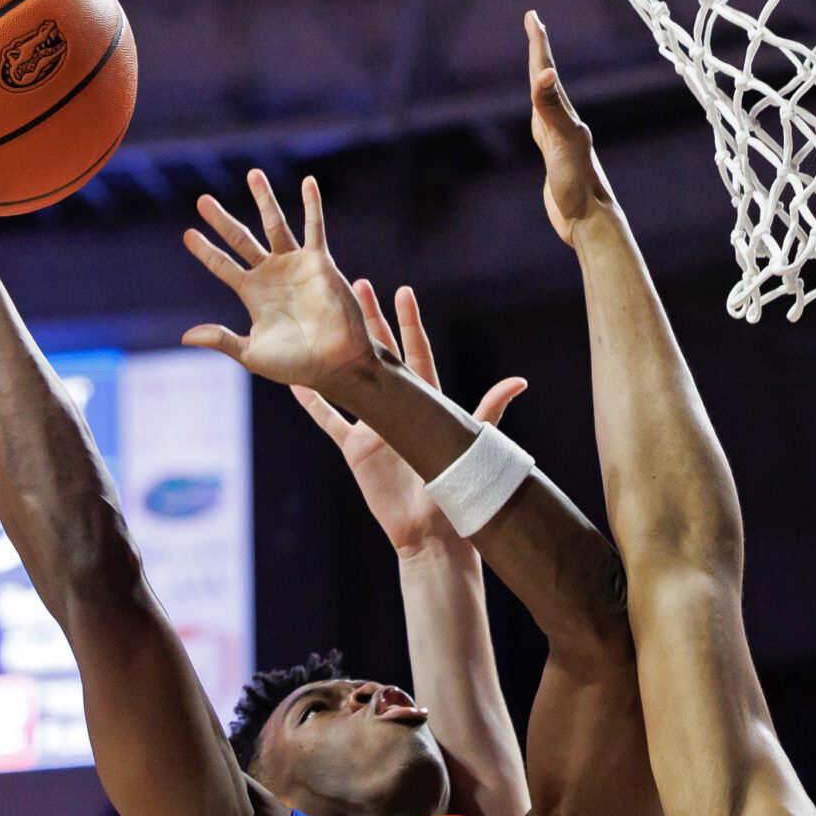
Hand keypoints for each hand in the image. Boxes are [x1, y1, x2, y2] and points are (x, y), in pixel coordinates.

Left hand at [180, 172, 380, 392]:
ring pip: (275, 224)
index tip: (187, 234)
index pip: (222, 265)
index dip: (205, 250)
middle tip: (203, 200)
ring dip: (264, 199)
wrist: (336, 363)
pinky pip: (315, 228)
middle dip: (221, 220)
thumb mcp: (252, 354)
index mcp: (253, 294)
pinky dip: (312, 204)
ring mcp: (295, 265)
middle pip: (240, 239)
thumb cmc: (297, 365)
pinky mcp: (319, 262)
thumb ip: (221, 339)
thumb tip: (185, 336)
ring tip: (252, 174)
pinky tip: (308, 182)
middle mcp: (272, 275)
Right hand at [295, 282, 526, 555]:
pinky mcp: (357, 449)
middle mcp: (398, 408)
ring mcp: (374, 426)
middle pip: (380, 355)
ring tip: (321, 321)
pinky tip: (295, 381)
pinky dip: (313, 402)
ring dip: (338, 352)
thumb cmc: (460, 487)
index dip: (409, 322)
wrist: (432, 530)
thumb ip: (490, 410)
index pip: (416, 352)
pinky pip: (329, 420)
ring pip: (350, 380)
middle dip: (369, 321)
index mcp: (427, 401)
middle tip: (356, 286)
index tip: (403, 291)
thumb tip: (520, 381)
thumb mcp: (473, 443)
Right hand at [525, 12, 614, 244]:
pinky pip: (543, 123)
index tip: (532, 16)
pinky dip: (538, 108)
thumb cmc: (577, 184)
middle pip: (546, 78)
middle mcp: (562, 122)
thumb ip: (552, 108)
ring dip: (539, 76)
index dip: (538, 43)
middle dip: (538, 49)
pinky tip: (539, 112)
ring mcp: (558, 138)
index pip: (546, 71)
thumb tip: (546, 72)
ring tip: (537, 60)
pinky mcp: (555, 157)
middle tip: (532, 23)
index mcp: (564, 115)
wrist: (589, 220)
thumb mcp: (563, 142)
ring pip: (545, 99)